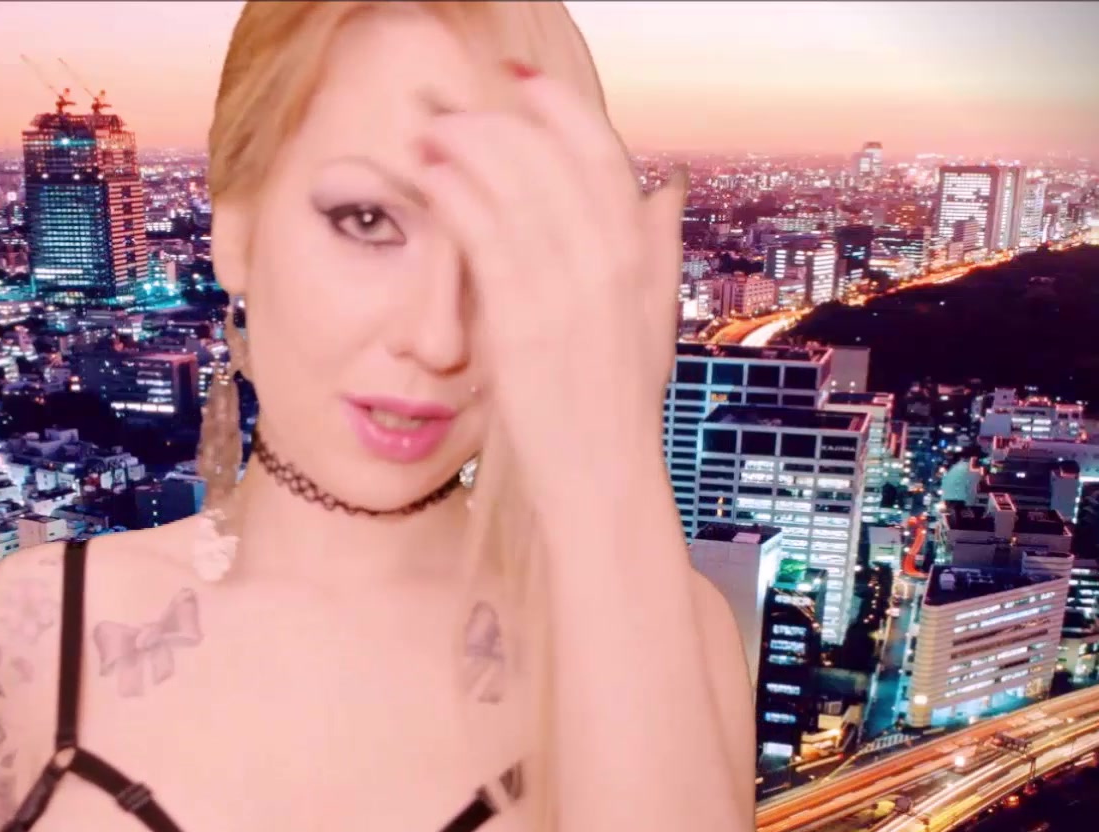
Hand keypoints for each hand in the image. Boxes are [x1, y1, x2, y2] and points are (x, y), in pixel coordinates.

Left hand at [411, 64, 686, 511]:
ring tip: (434, 132)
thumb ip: (657, 249)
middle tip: (458, 106)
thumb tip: (668, 187)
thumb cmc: (618, 407)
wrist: (603, 481)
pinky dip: (457, 194)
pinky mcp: (524, 324)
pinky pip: (486, 236)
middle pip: (552, 161)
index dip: (562, 110)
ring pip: (515, 188)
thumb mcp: (652, 320)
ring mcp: (567, 293)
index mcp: (640, 259)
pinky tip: (431, 174)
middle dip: (501, 121)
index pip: (604, 157)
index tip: (524, 84)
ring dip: (469, 148)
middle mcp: (609, 266)